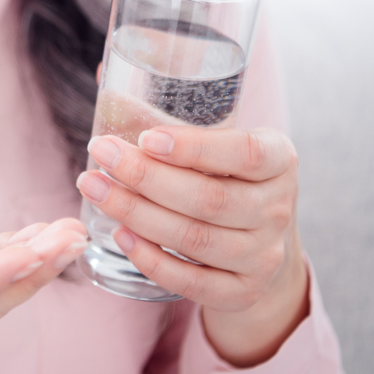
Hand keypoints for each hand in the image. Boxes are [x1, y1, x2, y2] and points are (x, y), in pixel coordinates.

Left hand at [76, 126, 308, 365]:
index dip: (196, 148)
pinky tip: (119, 234)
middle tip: (100, 154)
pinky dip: (151, 259)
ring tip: (93, 187)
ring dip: (136, 213)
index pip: (246, 153)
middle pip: (209, 198)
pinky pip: (191, 281)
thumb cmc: (226, 178)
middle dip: (145, 177)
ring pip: (194, 238)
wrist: (261, 244)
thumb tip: (104, 82)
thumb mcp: (216, 142)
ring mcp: (263, 255)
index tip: (146, 138)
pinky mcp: (242, 291)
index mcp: (280, 160)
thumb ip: (167, 114)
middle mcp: (278, 209)